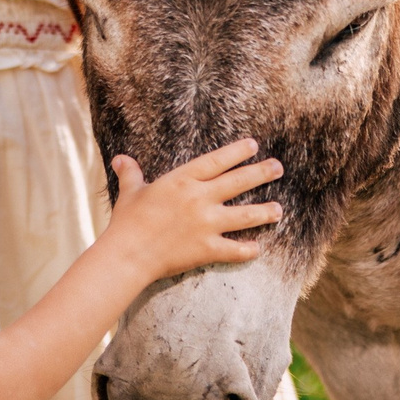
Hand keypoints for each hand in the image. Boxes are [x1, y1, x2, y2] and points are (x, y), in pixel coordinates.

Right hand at [100, 137, 282, 281]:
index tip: (254, 145)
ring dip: (265, 212)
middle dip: (261, 173)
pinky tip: (257, 248)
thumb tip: (120, 159)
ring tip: (279, 210)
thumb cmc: (127, 222)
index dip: (237, 152)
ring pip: (245, 215)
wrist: (128, 253)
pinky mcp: (207, 248)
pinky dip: (247, 250)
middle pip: (238, 182)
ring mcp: (207, 224)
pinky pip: (235, 250)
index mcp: (183, 181)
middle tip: (278, 168)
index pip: (217, 161)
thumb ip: (131, 174)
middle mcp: (200, 199)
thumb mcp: (130, 192)